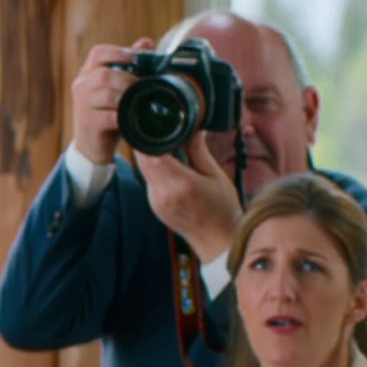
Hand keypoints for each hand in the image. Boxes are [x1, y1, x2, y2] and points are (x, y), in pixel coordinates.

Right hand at [71, 39, 150, 167]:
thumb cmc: (107, 111)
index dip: (116, 52)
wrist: (92, 145)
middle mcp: (81, 86)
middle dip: (127, 79)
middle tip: (141, 86)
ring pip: (107, 94)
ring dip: (126, 97)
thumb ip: (130, 65)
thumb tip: (146, 43)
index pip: (97, 53)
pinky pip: (110, 116)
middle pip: (104, 75)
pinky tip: (130, 116)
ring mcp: (82, 105)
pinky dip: (124, 115)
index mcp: (87, 73)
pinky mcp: (89, 123)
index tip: (133, 58)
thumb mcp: (117, 86)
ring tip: (136, 101)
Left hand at [134, 131, 242, 261]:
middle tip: (163, 130)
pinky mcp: (154, 205)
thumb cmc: (222, 209)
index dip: (149, 139)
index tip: (156, 125)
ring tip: (171, 147)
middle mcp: (161, 194)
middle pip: (144, 162)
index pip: (152, 156)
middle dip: (150, 144)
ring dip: (153, 157)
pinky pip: (150, 181)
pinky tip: (171, 165)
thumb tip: (194, 128)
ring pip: (145, 170)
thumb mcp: (215, 175)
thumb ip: (199, 151)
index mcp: (179, 185)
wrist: (216, 241)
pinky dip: (157, 169)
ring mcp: (155, 202)